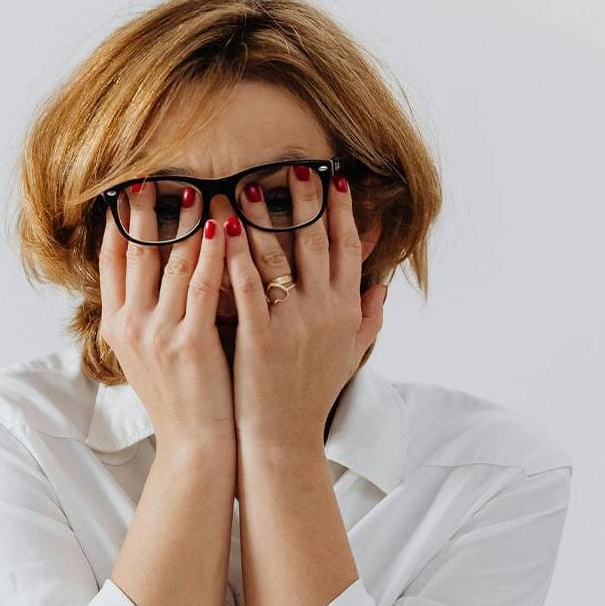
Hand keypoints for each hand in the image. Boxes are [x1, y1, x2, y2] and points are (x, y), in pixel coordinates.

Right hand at [98, 181, 234, 452]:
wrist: (194, 446)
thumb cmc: (179, 400)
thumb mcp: (145, 356)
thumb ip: (144, 314)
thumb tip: (150, 274)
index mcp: (116, 326)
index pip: (112, 260)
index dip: (118, 222)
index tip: (125, 190)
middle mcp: (131, 325)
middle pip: (136, 251)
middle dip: (145, 210)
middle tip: (154, 175)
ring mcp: (159, 333)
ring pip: (171, 261)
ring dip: (185, 221)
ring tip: (196, 188)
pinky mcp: (191, 341)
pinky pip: (204, 284)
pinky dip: (212, 252)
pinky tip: (223, 226)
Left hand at [221, 167, 387, 448]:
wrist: (284, 441)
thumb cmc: (312, 397)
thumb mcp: (350, 355)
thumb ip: (369, 316)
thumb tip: (382, 283)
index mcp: (346, 310)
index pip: (347, 248)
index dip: (341, 210)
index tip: (333, 176)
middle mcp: (325, 311)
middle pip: (317, 242)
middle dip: (306, 200)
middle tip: (295, 164)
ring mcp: (293, 324)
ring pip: (279, 258)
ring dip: (262, 218)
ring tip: (246, 185)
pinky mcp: (260, 339)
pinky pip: (246, 288)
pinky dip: (234, 256)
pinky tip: (221, 229)